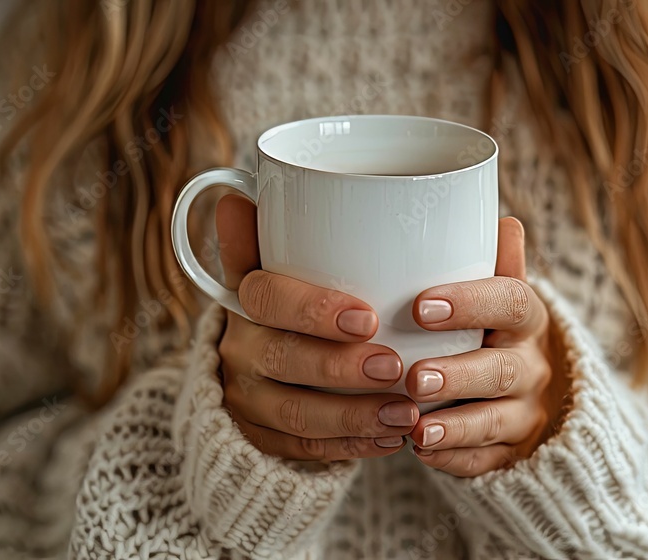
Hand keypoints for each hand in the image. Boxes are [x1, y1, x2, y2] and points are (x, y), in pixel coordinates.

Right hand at [214, 194, 419, 460]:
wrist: (254, 370)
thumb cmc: (288, 306)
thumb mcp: (277, 267)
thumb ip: (274, 235)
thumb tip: (246, 188)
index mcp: (245, 301)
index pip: (265, 298)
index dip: (312, 309)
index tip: (368, 317)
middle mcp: (240, 350)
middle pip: (283, 360)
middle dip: (342, 368)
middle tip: (397, 369)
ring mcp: (249, 399)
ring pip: (296, 414)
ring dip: (355, 416)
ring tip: (407, 414)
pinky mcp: (264, 439)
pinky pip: (305, 450)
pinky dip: (351, 447)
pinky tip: (391, 440)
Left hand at [407, 217, 567, 476]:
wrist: (528, 391)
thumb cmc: (495, 331)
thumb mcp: (498, 295)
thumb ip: (495, 264)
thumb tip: (505, 220)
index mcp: (527, 318)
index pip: (510, 303)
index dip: (469, 303)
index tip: (420, 306)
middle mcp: (532, 366)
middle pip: (501, 370)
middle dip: (458, 375)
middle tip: (416, 378)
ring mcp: (524, 413)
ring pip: (494, 421)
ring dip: (454, 426)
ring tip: (415, 428)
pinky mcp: (511, 452)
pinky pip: (486, 461)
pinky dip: (453, 459)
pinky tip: (420, 453)